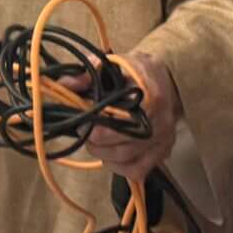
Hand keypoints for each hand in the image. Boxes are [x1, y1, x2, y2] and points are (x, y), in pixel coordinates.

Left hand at [90, 50, 179, 185]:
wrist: (169, 80)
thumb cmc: (137, 71)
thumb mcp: (115, 63)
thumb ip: (89, 73)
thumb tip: (64, 85)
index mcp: (151, 97)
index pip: (119, 123)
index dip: (94, 126)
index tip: (80, 121)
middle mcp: (161, 123)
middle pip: (120, 146)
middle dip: (94, 141)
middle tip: (83, 131)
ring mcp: (163, 141)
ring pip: (125, 160)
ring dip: (102, 153)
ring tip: (93, 140)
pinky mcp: (163, 153)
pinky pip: (136, 170)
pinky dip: (117, 165)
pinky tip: (109, 153)